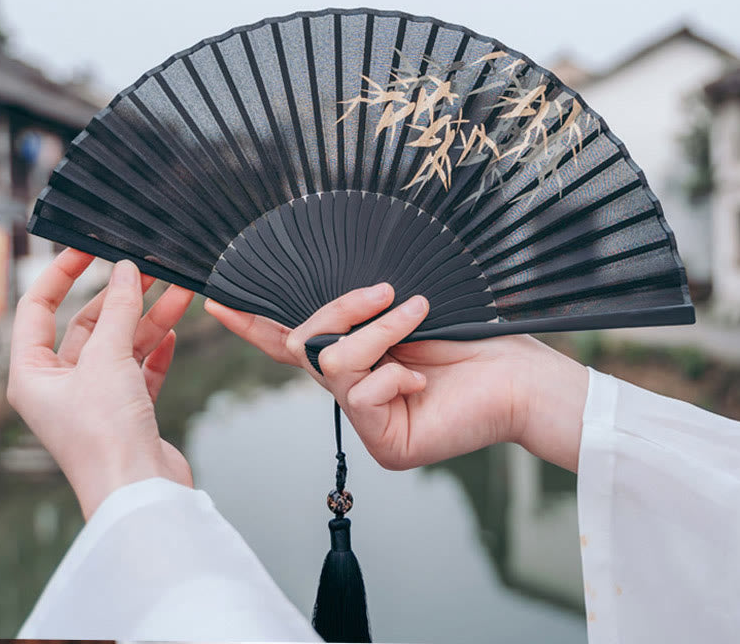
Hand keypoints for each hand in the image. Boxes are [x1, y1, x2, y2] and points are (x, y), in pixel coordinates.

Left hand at [8, 249, 194, 518]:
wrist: (141, 491)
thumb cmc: (106, 437)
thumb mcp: (108, 360)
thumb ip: (119, 311)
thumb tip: (128, 272)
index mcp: (34, 375)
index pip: (39, 310)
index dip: (62, 275)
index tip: (89, 249)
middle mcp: (62, 386)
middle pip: (90, 325)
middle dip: (122, 297)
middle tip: (150, 269)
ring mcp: (97, 399)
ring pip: (122, 345)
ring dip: (150, 318)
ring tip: (181, 291)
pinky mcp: (129, 412)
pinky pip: (141, 369)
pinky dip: (157, 351)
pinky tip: (173, 333)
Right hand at [205, 286, 587, 471]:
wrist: (522, 374)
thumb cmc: (474, 337)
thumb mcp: (405, 312)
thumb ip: (361, 311)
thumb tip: (328, 302)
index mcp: (359, 357)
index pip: (293, 342)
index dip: (253, 322)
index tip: (217, 298)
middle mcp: (355, 389)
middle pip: (305, 344)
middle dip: (341, 310)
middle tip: (388, 293)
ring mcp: (368, 420)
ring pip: (335, 364)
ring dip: (379, 332)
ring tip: (418, 316)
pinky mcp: (386, 445)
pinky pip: (362, 395)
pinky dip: (395, 373)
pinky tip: (423, 380)